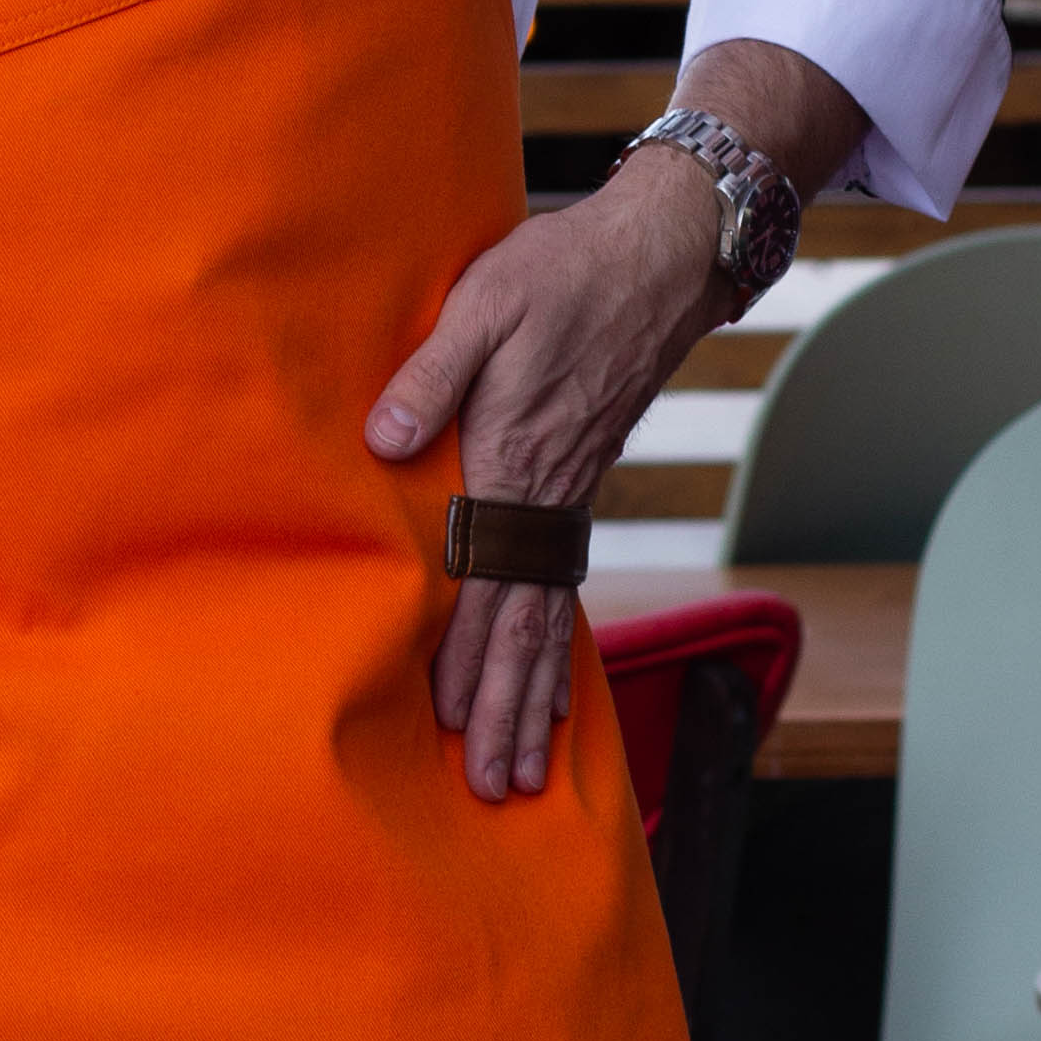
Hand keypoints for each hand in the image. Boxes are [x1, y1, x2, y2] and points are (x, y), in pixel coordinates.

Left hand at [362, 43, 865, 808]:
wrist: (656, 253)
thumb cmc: (560, 272)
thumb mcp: (484, 305)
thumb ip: (433, 375)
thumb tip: (384, 441)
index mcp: (518, 458)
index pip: (487, 577)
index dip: (466, 651)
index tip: (445, 716)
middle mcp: (550, 494)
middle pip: (524, 623)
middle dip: (506, 708)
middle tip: (494, 787)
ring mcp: (570, 496)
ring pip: (549, 618)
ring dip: (533, 698)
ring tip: (521, 772)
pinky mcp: (578, 485)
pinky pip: (565, 588)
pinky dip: (558, 650)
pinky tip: (549, 691)